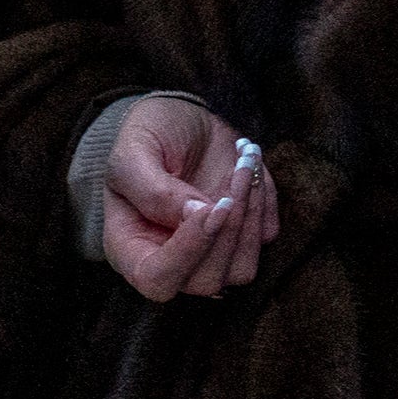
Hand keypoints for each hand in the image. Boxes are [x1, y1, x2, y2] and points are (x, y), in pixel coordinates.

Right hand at [99, 94, 277, 300]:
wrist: (180, 117)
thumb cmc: (147, 136)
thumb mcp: (134, 155)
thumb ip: (154, 190)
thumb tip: (195, 216)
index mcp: (131, 248)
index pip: (157, 279)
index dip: (188, 252)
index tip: (212, 206)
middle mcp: (171, 260)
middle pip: (207, 280)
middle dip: (228, 228)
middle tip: (235, 170)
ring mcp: (210, 252)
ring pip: (242, 269)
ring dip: (252, 214)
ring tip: (244, 160)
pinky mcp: (241, 234)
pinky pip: (266, 235)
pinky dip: (265, 199)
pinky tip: (248, 163)